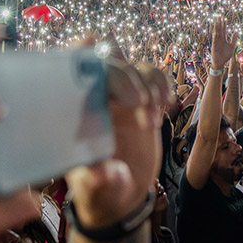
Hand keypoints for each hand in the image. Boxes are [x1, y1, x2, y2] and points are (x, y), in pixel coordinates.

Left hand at [68, 61, 171, 228]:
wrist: (123, 193)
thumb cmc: (101, 191)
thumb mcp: (97, 189)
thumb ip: (99, 180)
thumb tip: (102, 173)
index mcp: (75, 111)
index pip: (74, 71)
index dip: (82, 53)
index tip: (97, 49)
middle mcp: (96, 97)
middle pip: (110, 63)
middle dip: (127, 77)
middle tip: (140, 103)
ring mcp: (120, 96)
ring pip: (136, 67)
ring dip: (150, 86)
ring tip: (152, 121)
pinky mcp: (141, 99)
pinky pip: (154, 76)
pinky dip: (163, 84)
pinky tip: (167, 103)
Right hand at [209, 17, 236, 68]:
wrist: (220, 63)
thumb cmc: (225, 56)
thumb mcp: (232, 46)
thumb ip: (234, 39)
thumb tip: (236, 32)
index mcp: (224, 40)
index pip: (224, 30)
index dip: (224, 24)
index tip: (224, 18)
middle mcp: (219, 40)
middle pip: (219, 29)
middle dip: (219, 23)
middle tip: (219, 16)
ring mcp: (216, 42)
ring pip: (217, 33)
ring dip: (217, 27)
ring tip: (216, 21)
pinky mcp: (214, 46)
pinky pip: (215, 40)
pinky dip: (215, 35)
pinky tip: (216, 31)